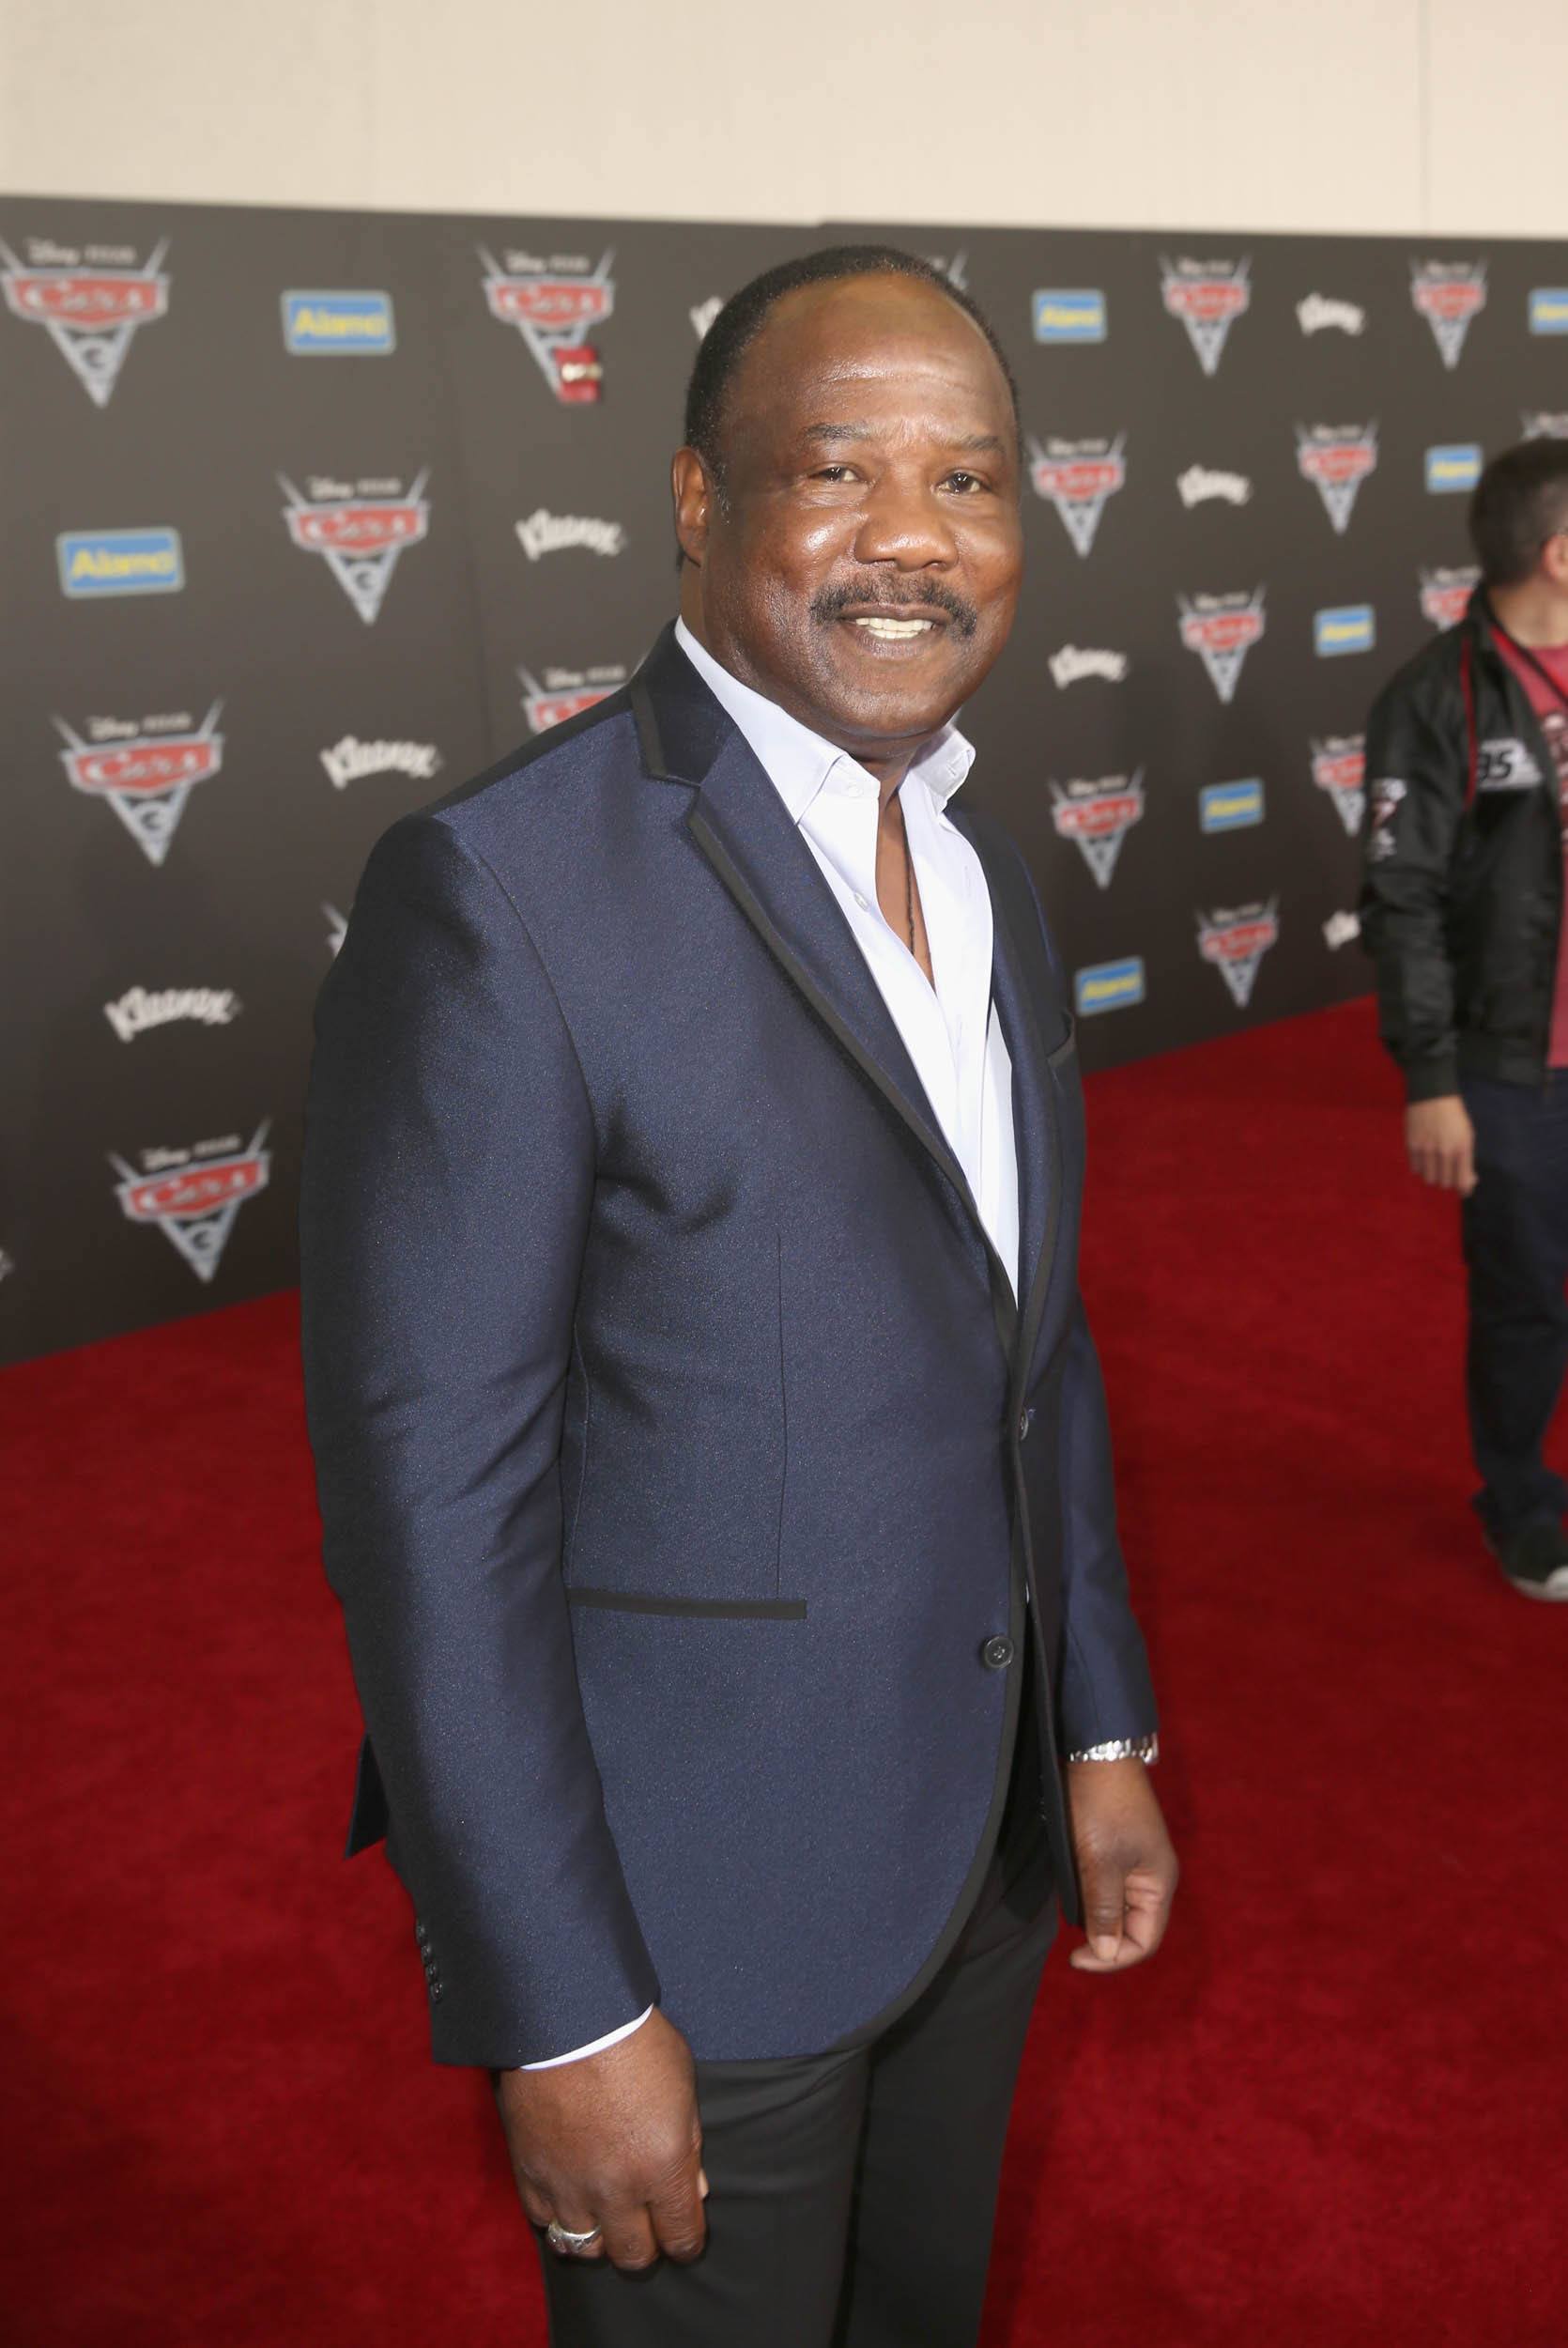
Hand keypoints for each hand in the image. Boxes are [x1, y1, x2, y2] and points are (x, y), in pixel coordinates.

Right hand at [494, 2008, 707, 2270]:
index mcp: (663, 2167)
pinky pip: (545, 2222)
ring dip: (600, 2236)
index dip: (687, 2241)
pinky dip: (558, 2216)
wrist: (567, 2018)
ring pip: (587, 2249)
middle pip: (634, 2256)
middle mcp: (618, 2190)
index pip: (682, 2238)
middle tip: (646, 2224)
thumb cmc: (634, 2039)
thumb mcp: (682, 2084)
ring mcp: (570, 2187)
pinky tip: (569, 2196)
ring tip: (605, 2214)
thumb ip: (689, 2142)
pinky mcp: (532, 2175)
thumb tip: (695, 2189)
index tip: (684, 2235)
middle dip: (646, 2245)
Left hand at [1066, 1757, 1177, 1973]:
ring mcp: (1135, 1861)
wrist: (1096, 1753)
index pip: (1144, 1941)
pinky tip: (1070, 1886)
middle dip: (1102, 1935)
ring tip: (1068, 1906)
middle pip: (1131, 1926)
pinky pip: (1107, 1885)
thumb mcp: (1100, 1863)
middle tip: (1068, 1936)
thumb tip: (1106, 1953)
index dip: (1112, 1958)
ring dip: (1094, 1913)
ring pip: (1116, 1906)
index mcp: (1159, 1884)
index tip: (1075, 1957)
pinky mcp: (1117, 1847)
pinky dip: (1089, 1892)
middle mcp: (1152, 1876)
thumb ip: (1104, 1910)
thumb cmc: (1102, 1808)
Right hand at [1405, 1096, 1476, 1194]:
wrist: (1432, 1095)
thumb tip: (1469, 1181)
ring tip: (1435, 1166)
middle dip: (1448, 1180)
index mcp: (1461, 1149)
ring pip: (1429, 1178)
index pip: (1462, 1181)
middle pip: (1444, 1183)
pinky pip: (1415, 1169)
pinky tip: (1425, 1159)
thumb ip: (1467, 1160)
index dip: (1463, 1190)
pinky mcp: (1412, 1146)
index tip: (1463, 1191)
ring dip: (1433, 1175)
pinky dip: (1421, 1168)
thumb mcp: (1468, 1136)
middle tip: (1448, 1173)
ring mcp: (1426, 1150)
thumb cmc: (1454, 1115)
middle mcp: (1444, 1153)